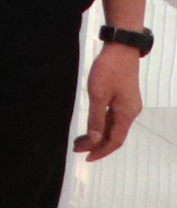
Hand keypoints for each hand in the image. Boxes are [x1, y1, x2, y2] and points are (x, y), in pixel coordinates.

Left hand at [79, 42, 144, 161]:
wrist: (121, 49)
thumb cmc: (109, 70)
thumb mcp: (98, 95)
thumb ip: (96, 119)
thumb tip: (96, 140)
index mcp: (127, 114)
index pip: (115, 141)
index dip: (101, 151)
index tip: (86, 158)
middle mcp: (130, 112)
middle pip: (114, 135)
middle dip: (96, 144)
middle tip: (76, 148)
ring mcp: (128, 105)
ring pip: (113, 126)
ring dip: (98, 134)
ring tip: (80, 140)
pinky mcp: (123, 97)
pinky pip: (113, 117)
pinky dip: (101, 124)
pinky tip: (91, 125)